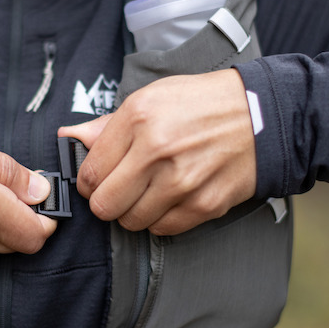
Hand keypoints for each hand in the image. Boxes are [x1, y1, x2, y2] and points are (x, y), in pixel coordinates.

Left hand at [58, 69, 255, 235]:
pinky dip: (161, 219)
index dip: (89, 182)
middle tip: (119, 191)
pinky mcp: (203, 204)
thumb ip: (106, 125)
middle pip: (104, 205)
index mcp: (138, 119)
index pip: (89, 173)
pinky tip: (170, 199)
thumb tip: (68, 137)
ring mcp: (181, 182)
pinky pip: (162, 229)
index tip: (98, 179)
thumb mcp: (149, 98)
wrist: (259, 116)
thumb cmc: (199, 104)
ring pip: (131, 222)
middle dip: (106, 202)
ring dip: (134, 212)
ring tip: (149, 192)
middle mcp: (157, 151)